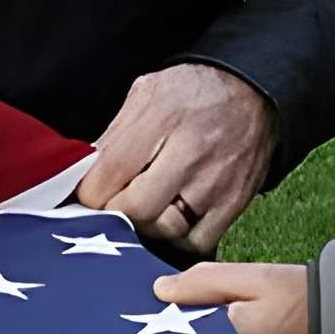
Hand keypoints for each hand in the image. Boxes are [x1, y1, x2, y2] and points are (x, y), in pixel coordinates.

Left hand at [75, 62, 274, 253]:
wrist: (252, 92)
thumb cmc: (193, 92)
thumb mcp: (147, 93)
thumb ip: (114, 134)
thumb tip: (82, 174)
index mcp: (162, 117)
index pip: (110, 173)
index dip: (89, 193)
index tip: (87, 196)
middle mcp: (191, 151)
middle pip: (136, 208)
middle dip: (116, 212)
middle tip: (114, 204)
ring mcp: (215, 181)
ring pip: (165, 229)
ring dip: (147, 226)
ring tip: (146, 207)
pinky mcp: (234, 202)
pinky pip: (196, 241)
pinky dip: (179, 237)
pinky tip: (173, 217)